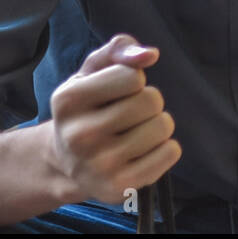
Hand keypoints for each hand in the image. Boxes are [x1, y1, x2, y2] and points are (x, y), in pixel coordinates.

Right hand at [46, 33, 181, 204]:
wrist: (67, 163)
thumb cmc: (87, 108)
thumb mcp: (91, 73)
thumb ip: (119, 50)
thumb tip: (149, 54)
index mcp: (68, 100)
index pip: (133, 76)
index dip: (132, 79)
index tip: (116, 91)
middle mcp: (79, 135)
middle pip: (151, 101)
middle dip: (148, 101)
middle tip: (129, 113)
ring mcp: (100, 165)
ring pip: (163, 126)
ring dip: (157, 124)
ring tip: (136, 131)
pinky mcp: (120, 188)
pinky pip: (171, 153)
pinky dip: (165, 148)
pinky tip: (144, 151)